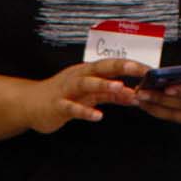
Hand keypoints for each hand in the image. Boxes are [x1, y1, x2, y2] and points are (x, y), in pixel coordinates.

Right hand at [29, 58, 144, 133]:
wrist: (31, 105)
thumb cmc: (63, 97)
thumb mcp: (90, 95)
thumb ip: (111, 95)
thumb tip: (135, 96)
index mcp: (87, 72)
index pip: (112, 65)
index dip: (130, 65)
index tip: (150, 69)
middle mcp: (77, 77)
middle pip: (100, 68)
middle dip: (120, 67)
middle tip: (139, 69)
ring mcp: (66, 91)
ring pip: (85, 84)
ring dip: (102, 84)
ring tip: (119, 87)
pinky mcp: (57, 106)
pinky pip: (71, 108)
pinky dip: (84, 111)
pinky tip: (97, 116)